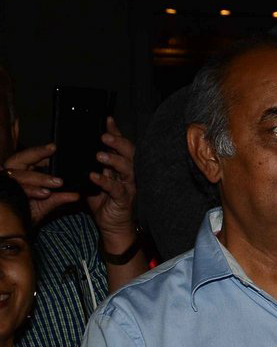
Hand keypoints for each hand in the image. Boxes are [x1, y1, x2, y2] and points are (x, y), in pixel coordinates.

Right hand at [2, 143, 77, 223]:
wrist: (11, 233)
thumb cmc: (25, 215)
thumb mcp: (45, 204)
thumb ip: (59, 198)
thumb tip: (77, 194)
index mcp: (18, 175)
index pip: (27, 158)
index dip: (39, 151)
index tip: (54, 147)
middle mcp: (8, 177)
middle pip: (18, 159)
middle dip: (36, 155)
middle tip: (52, 151)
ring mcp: (3, 185)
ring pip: (18, 175)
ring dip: (39, 178)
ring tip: (57, 183)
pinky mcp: (2, 193)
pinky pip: (16, 190)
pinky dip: (31, 190)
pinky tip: (44, 193)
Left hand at [86, 117, 136, 239]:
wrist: (113, 226)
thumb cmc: (104, 202)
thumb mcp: (95, 180)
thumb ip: (91, 166)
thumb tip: (77, 150)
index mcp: (121, 167)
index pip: (121, 146)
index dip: (116, 132)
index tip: (107, 120)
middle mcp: (128, 174)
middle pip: (129, 154)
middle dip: (118, 143)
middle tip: (104, 136)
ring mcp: (128, 186)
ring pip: (127, 169)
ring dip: (114, 160)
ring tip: (100, 155)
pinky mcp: (124, 199)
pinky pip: (116, 189)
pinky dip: (105, 182)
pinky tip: (95, 177)